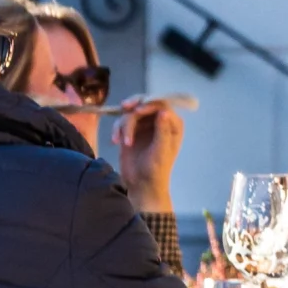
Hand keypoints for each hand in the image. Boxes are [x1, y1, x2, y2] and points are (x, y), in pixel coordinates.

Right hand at [114, 96, 185, 210]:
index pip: (162, 105)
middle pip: (146, 103)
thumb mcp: (161, 151)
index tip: (138, 110)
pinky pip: (121, 122)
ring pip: (131, 112)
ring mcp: (144, 125)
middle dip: (135, 104)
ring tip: (124, 143)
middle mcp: (159, 121)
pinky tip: (115, 142)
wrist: (141, 184)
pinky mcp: (130, 131)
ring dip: (125, 125)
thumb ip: (162, 131)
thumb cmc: (156, 169)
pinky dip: (117, 130)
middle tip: (124, 106)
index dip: (150, 103)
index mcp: (172, 124)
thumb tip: (163, 111)